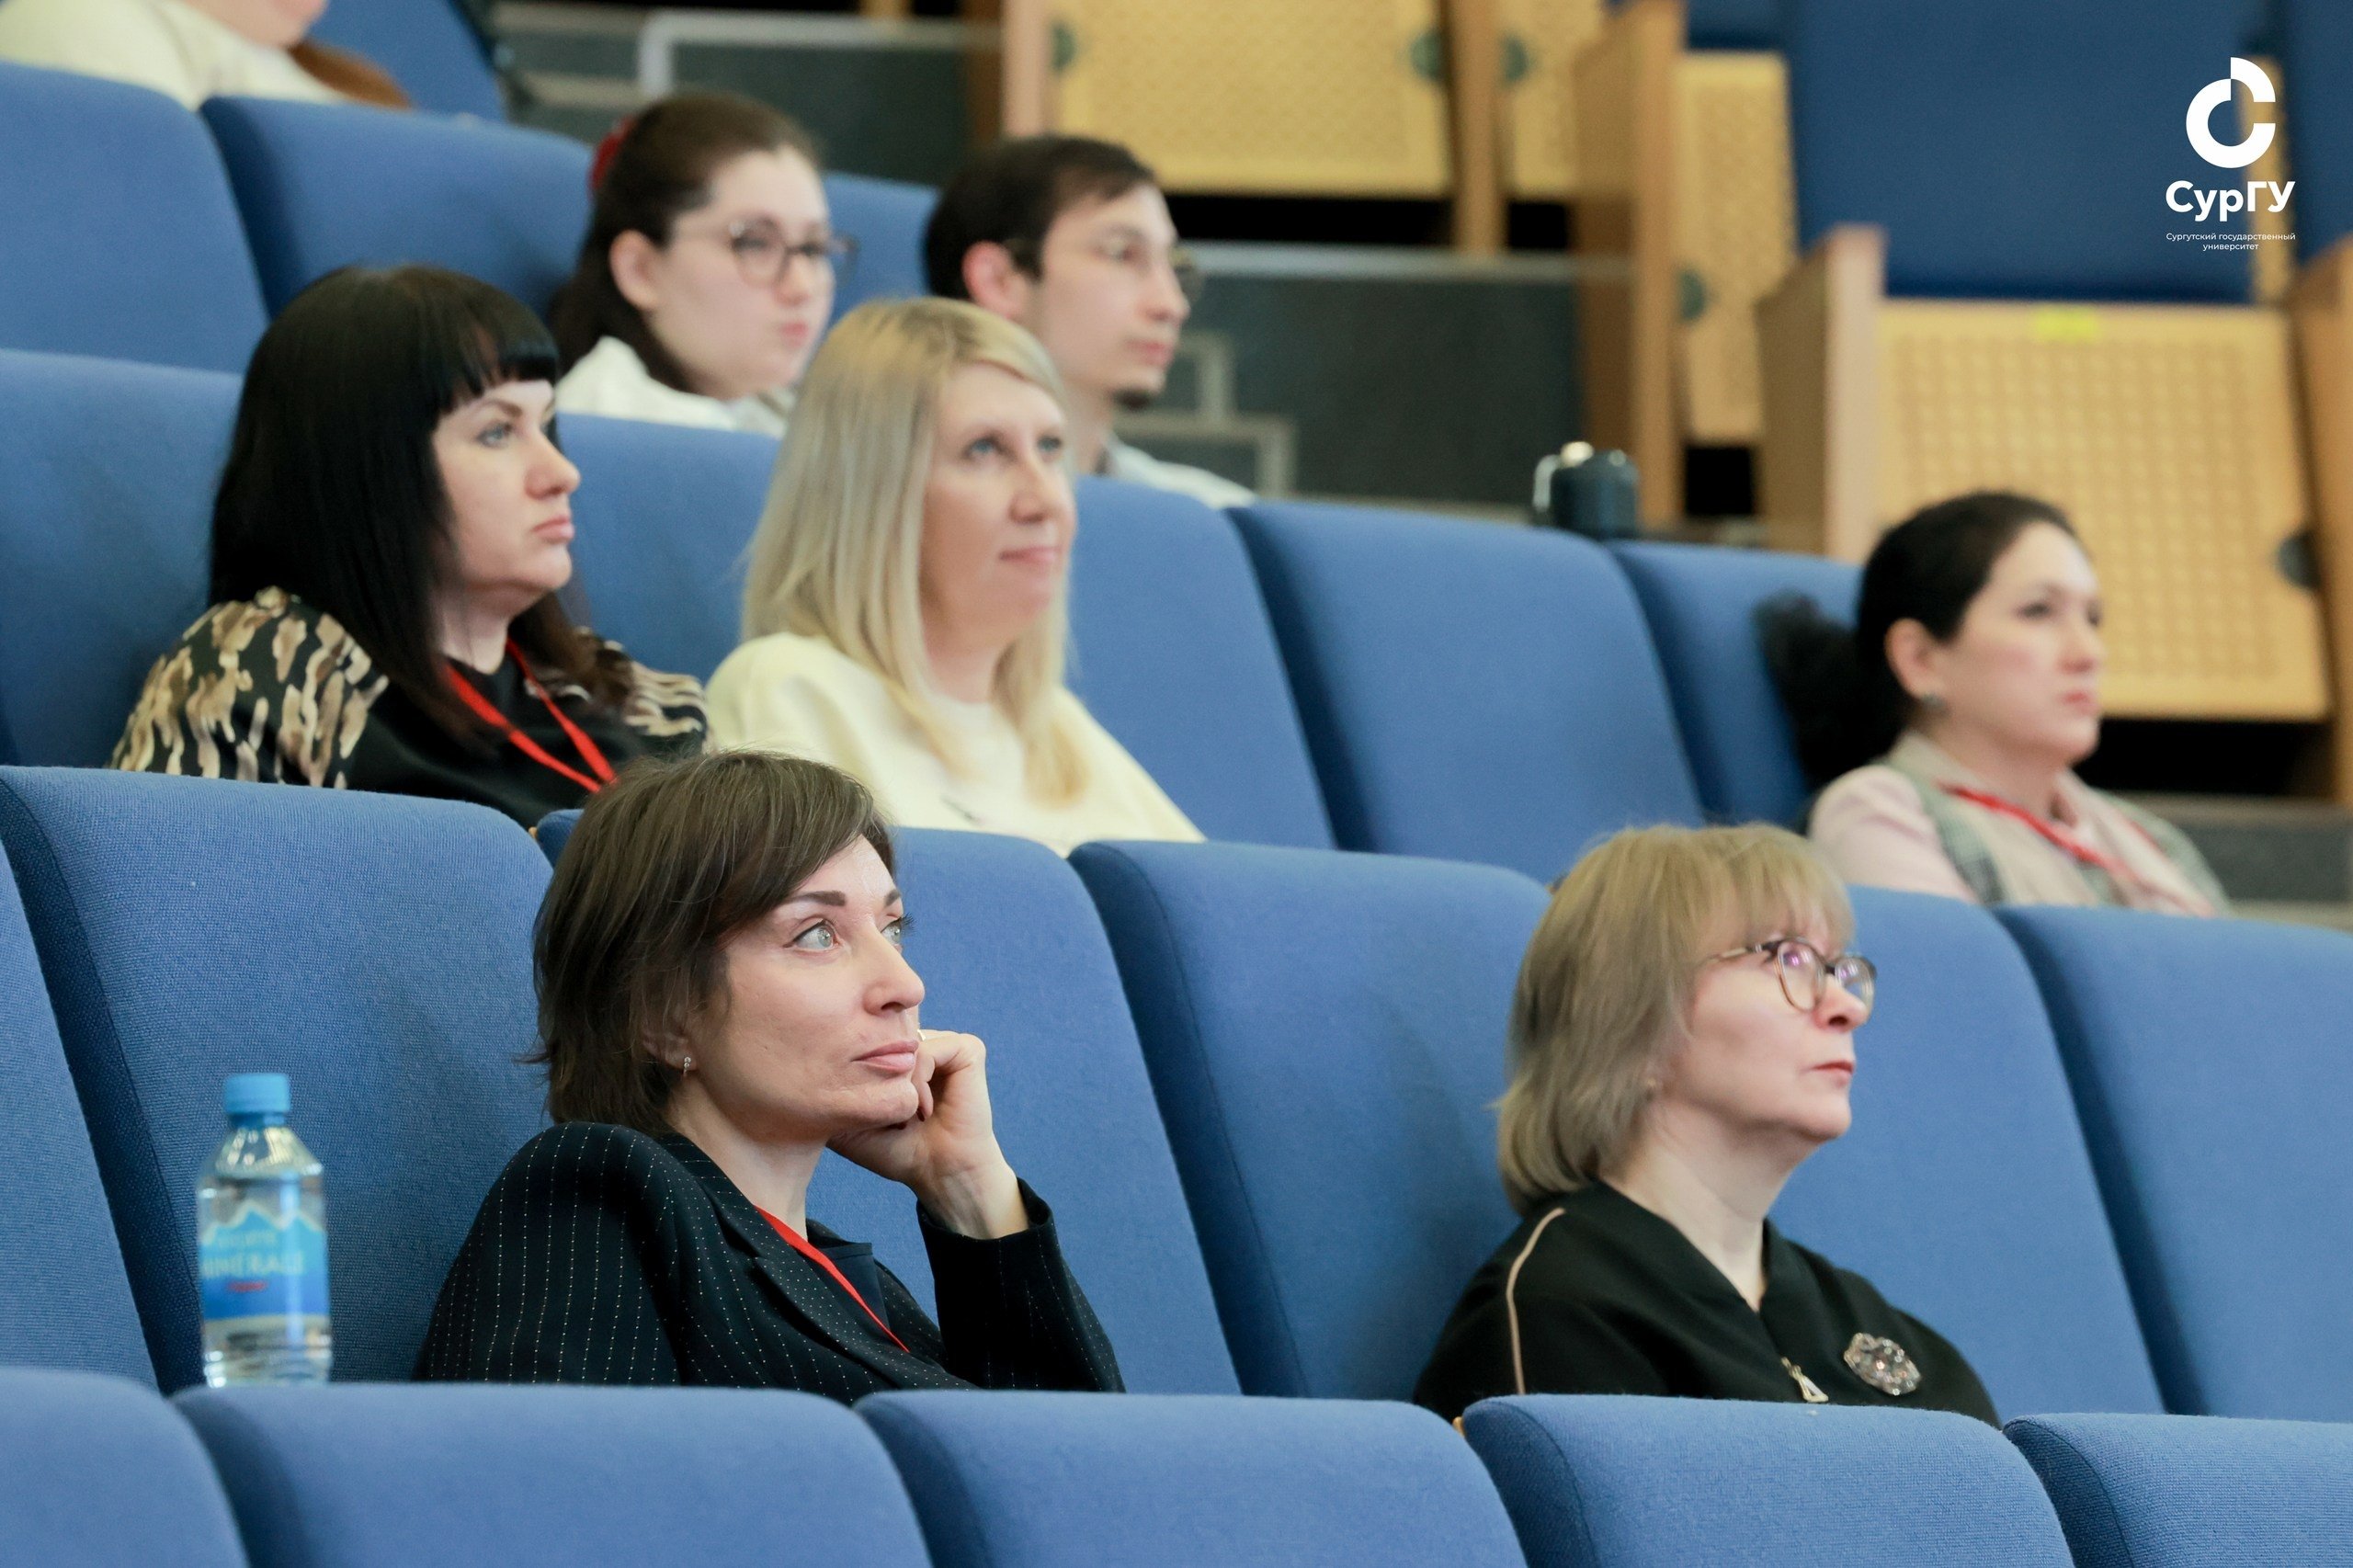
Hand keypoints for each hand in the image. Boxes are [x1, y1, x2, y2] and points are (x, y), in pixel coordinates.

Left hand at [828, 1030, 1027, 1237]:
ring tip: (907, 1117)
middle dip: (876, 1078)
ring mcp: (943, 1042)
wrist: (939, 1173)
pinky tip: (924, 1110)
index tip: (865, 1110)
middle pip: (881, 1035)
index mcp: (896, 1053)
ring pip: (902, 1044)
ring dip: (898, 1084)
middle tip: (887, 1116)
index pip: (865, 1035)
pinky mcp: (967, 1049)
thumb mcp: (848, 1119)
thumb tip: (802, 1061)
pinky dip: (920, 1083)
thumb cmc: (897, 1150)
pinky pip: (928, 1050)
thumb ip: (828, 1089)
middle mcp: (919, 1041)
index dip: (856, 1068)